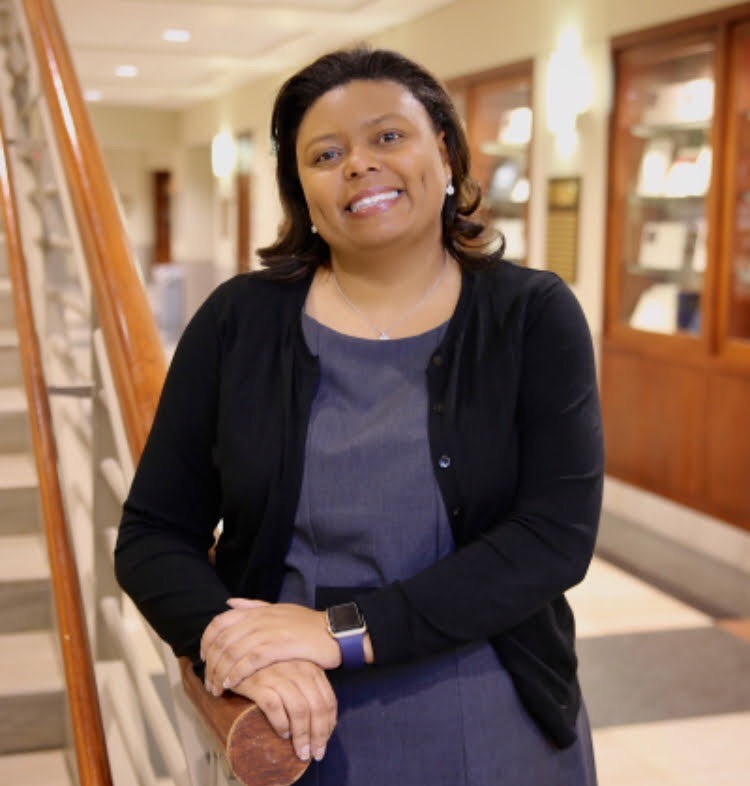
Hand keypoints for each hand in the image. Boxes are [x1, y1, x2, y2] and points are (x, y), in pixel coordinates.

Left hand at [201, 599, 340, 694]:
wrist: (334, 632)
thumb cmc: (306, 625)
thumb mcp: (279, 610)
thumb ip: (253, 606)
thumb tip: (229, 602)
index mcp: (258, 610)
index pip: (220, 621)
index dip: (206, 640)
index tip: (203, 658)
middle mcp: (261, 619)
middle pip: (223, 640)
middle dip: (211, 663)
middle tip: (208, 682)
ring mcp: (270, 631)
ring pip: (234, 652)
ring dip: (221, 672)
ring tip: (216, 688)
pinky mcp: (281, 646)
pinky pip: (251, 660)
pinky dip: (238, 672)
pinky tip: (232, 683)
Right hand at [232, 659, 336, 762]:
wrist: (237, 658)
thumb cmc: (269, 669)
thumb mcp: (294, 672)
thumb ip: (308, 687)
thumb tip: (323, 724)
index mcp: (310, 667)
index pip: (328, 700)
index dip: (329, 725)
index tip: (324, 742)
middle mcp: (298, 669)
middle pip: (317, 707)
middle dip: (319, 735)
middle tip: (315, 754)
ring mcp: (278, 675)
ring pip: (299, 709)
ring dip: (302, 735)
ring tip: (300, 751)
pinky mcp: (257, 682)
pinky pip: (274, 706)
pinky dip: (281, 723)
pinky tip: (283, 734)